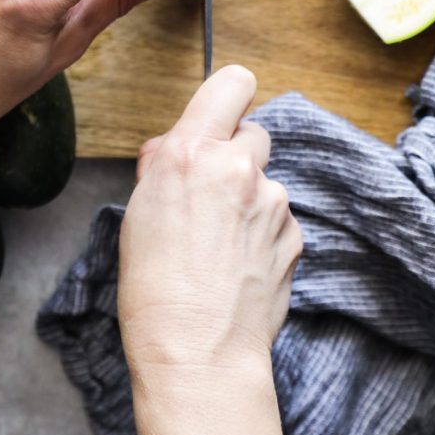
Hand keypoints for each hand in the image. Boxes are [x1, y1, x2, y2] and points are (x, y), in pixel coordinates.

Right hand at [119, 66, 301, 434]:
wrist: (198, 352)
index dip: (229, 95)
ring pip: (265, 180)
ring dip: (249, 198)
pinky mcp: (295, 234)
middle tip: (210, 195)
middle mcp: (239, 167)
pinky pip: (279, 217)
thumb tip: (175, 147)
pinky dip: (263, 232)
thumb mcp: (138, 210)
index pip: (234, 83)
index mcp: (191, 152)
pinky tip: (239, 264)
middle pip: (252, 132)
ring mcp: (274, 201)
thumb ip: (162, 164)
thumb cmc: (153, 287)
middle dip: (234, 156)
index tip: (222, 114)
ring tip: (220, 244)